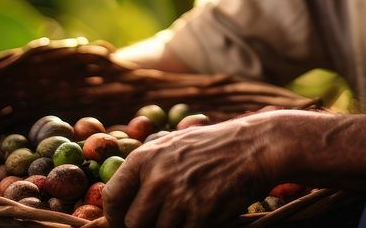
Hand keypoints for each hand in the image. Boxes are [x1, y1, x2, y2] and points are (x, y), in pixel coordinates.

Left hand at [102, 112, 282, 227]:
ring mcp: (178, 198)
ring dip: (169, 227)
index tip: (124, 222)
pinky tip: (201, 214)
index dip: (114, 217)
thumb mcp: (173, 145)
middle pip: (132, 223)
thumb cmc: (212, 147)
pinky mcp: (199, 216)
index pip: (113, 197)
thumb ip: (146, 170)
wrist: (253, 147)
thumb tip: (119, 202)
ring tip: (185, 212)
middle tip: (158, 221)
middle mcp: (158, 177)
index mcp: (146, 157)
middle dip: (143, 226)